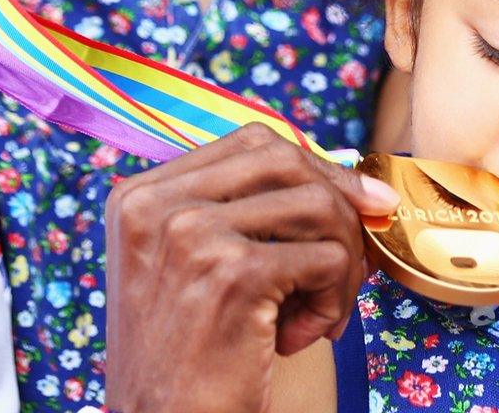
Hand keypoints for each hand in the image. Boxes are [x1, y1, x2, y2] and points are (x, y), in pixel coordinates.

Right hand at [103, 125, 398, 412]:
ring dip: (340, 263)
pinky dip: (333, 300)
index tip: (352, 206)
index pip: (252, 142)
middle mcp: (155, 205)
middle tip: (350, 261)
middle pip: (287, 161)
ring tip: (318, 312)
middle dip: (337, 206)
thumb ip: (247, 212)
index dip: (313, 169)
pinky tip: (305, 336)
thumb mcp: (194, 267)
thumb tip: (360, 183)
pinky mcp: (232, 273)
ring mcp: (190, 234)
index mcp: (139, 196)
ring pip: (318, 206)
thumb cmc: (191, 356)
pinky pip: (327, 259)